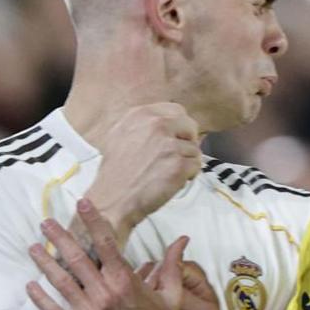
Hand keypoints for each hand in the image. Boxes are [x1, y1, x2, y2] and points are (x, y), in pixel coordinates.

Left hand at [27, 199, 185, 309]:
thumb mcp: (172, 297)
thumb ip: (172, 267)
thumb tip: (182, 239)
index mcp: (125, 282)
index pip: (106, 244)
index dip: (93, 221)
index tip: (82, 204)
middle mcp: (104, 294)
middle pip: (77, 258)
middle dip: (59, 237)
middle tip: (45, 222)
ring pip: (60, 281)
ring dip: (45, 262)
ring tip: (33, 247)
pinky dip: (39, 297)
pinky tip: (30, 285)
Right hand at [83, 103, 203, 239]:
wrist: (113, 198)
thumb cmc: (116, 172)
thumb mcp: (121, 134)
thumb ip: (144, 124)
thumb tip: (169, 122)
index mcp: (141, 114)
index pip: (176, 110)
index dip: (179, 127)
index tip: (175, 138)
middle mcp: (156, 125)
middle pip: (190, 126)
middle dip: (187, 141)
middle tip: (177, 156)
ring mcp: (169, 144)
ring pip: (194, 148)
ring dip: (186, 162)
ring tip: (168, 173)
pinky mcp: (178, 165)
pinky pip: (196, 165)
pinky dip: (188, 175)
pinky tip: (172, 181)